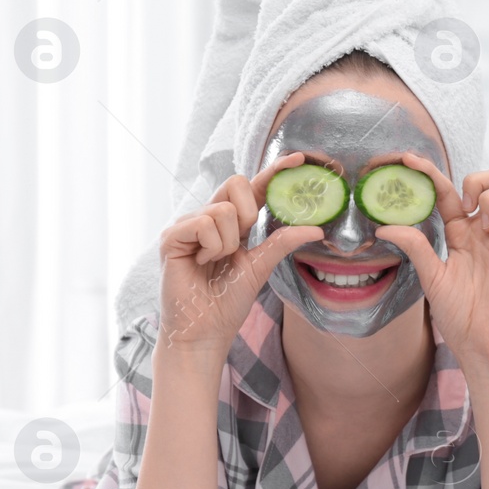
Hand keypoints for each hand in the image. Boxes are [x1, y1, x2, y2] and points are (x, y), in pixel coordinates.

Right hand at [157, 153, 323, 356]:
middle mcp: (209, 217)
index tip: (299, 159)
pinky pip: (203, 223)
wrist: (205, 330)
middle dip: (248, 214)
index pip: (254, 188)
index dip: (274, 170)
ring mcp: (188, 225)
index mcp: (233, 223)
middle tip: (240, 244)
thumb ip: (282, 242)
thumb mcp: (261, 266)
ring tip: (215, 262)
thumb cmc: (227, 301)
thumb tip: (317, 229)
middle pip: (236, 184)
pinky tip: (201, 262)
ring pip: (222, 209)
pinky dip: (211, 246)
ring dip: (228, 243)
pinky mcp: (172, 236)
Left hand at [375, 154, 488, 371]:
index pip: (447, 192)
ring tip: (482, 226)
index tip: (408, 159)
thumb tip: (385, 227)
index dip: (430, 171)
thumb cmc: (458, 314)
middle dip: (477, 180)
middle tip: (465, 207)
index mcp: (459, 233)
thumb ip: (415, 247)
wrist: (481, 340)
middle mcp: (483, 229)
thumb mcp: (431, 277)